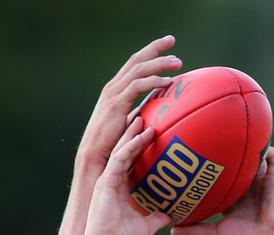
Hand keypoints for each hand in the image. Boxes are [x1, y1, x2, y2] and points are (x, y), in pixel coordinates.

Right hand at [77, 36, 181, 170]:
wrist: (95, 154)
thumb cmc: (111, 144)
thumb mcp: (127, 124)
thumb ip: (138, 113)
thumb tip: (153, 114)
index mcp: (116, 88)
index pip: (134, 63)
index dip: (149, 52)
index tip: (166, 45)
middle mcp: (114, 86)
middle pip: (137, 59)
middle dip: (155, 48)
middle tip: (172, 39)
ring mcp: (114, 93)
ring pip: (139, 70)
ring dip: (159, 64)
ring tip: (177, 63)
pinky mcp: (117, 104)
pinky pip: (138, 87)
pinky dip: (153, 82)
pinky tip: (167, 82)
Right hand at [82, 117, 169, 234]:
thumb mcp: (147, 226)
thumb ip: (158, 218)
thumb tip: (172, 217)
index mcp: (119, 187)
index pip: (130, 161)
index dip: (138, 148)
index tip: (149, 135)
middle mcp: (112, 179)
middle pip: (124, 150)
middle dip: (133, 133)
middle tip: (145, 117)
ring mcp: (108, 177)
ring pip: (121, 149)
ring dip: (132, 133)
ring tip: (143, 117)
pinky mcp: (106, 179)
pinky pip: (120, 157)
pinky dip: (131, 145)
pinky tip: (141, 134)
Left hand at [170, 146, 273, 234]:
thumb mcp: (215, 234)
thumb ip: (194, 230)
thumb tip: (170, 231)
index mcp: (234, 202)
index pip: (221, 183)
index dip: (211, 173)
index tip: (197, 161)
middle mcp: (247, 192)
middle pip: (236, 169)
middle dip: (227, 156)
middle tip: (212, 138)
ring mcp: (261, 186)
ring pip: (254, 162)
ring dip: (249, 148)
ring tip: (239, 129)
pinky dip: (270, 151)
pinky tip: (262, 140)